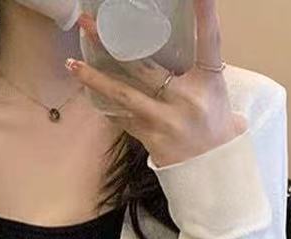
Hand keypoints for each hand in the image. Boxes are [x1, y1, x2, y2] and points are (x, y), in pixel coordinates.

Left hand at [67, 0, 245, 167]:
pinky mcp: (150, 138)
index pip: (209, 42)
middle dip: (113, 43)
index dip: (204, 15)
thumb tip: (196, 36)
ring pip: (123, 94)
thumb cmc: (216, 126)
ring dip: (95, 79)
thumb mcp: (217, 93)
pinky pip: (122, 117)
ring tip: (73, 64)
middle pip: (145, 66)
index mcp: (209, 82)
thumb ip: (202, 67)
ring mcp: (165, 120)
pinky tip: (88, 91)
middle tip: (89, 23)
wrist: (214, 170)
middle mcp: (186, 99)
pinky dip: (106, 103)